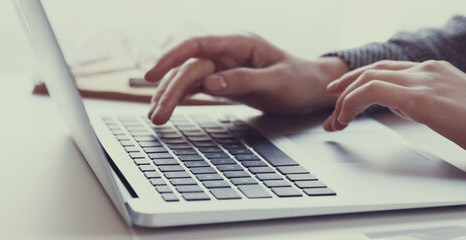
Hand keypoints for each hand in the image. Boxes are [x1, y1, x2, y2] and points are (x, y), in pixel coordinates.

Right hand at [144, 33, 348, 123]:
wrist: (312, 88)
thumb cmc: (299, 80)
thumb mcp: (276, 82)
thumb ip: (244, 81)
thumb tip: (211, 84)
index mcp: (240, 44)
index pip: (198, 46)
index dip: (172, 58)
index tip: (153, 74)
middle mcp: (228, 52)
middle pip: (190, 68)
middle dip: (170, 90)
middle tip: (156, 114)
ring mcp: (224, 67)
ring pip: (189, 79)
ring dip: (171, 96)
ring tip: (156, 117)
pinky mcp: (224, 82)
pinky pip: (197, 87)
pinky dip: (181, 98)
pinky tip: (166, 108)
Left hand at [323, 60, 465, 164]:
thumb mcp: (453, 109)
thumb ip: (426, 101)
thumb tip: (403, 105)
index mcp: (436, 70)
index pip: (389, 70)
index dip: (362, 82)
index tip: (346, 99)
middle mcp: (427, 70)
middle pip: (374, 70)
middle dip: (346, 88)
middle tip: (331, 106)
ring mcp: (424, 80)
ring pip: (369, 78)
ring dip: (345, 100)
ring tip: (335, 121)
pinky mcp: (421, 97)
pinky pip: (373, 92)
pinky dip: (352, 103)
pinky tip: (346, 118)